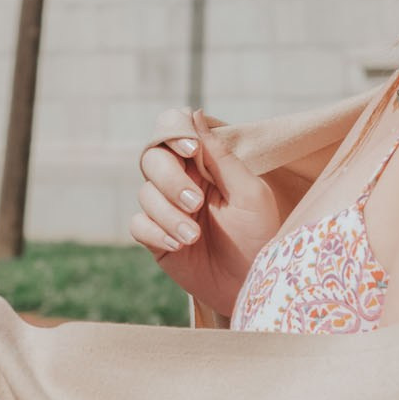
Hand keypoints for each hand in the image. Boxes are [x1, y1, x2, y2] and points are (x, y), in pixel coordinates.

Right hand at [130, 108, 282, 318]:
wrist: (252, 285)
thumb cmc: (260, 236)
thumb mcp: (250, 193)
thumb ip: (221, 156)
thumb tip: (195, 114)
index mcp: (207, 162)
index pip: (174, 128)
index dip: (174, 132)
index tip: (190, 150)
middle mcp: (183, 180)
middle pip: (153, 158)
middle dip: (171, 180)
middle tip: (197, 204)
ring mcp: (168, 208)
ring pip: (145, 193)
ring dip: (168, 214)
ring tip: (193, 237)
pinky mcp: (156, 236)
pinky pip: (138, 223)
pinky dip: (155, 232)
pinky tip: (179, 246)